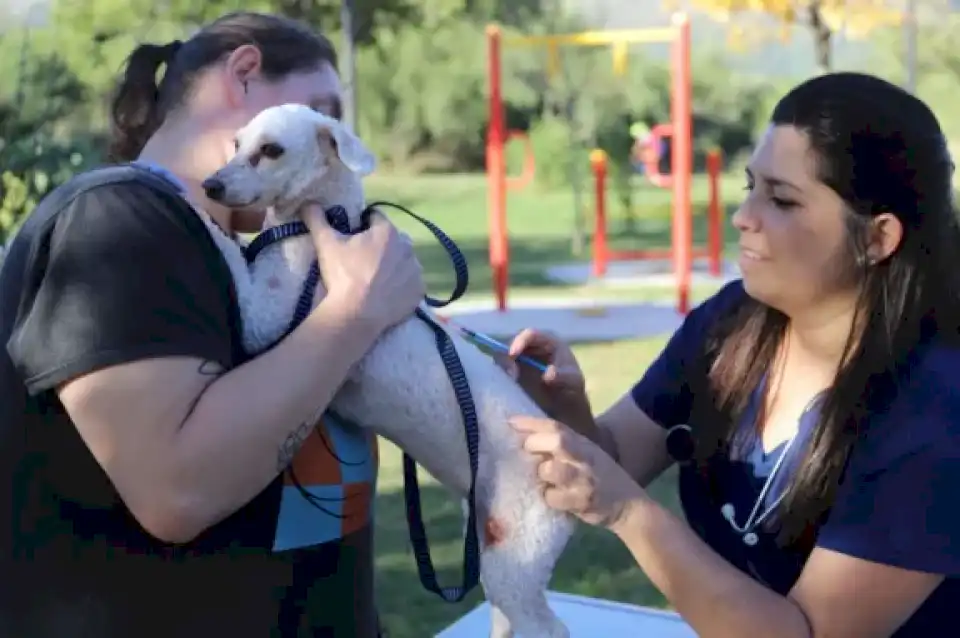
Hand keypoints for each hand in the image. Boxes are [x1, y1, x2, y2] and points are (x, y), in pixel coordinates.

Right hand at [302, 205, 424, 332]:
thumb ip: (317, 219)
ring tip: (375, 280)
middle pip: (392, 239)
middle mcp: (407, 247)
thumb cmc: (342, 275)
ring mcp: (416, 270)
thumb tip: (308, 203)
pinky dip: (402, 286)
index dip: (363, 225)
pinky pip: (411, 284)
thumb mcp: (325, 244)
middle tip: (363, 262)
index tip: (353, 238)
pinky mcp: (419, 292)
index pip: (375, 218)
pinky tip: (387, 294)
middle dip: (381, 246)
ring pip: (404, 262)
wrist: (356, 315)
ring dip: (394, 266)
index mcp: (387, 230)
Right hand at [498, 329, 589, 424]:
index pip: (530, 334)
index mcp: (548, 340)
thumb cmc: (572, 385)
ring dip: (503, 364)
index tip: (513, 354)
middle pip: (512, 341)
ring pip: (504, 352)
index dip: (519, 341)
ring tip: (511, 380)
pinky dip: (502, 372)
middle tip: (511, 373)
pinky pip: (502, 365)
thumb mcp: (572, 381)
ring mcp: (521, 355)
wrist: (566, 399)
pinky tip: (508, 383)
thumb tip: (548, 374)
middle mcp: (532, 344)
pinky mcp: (514, 366)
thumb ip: (563, 376)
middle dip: (508, 354)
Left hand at [511, 416, 644, 530]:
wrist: (630, 504)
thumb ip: (562, 446)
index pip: (555, 426)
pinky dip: (549, 497)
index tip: (510, 421)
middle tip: (527, 451)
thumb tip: (525, 439)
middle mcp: (585, 457)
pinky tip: (554, 498)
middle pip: (557, 442)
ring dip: (543, 473)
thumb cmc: (599, 476)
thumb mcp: (586, 454)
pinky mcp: (582, 502)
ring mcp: (584, 480)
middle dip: (535, 444)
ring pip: (552, 470)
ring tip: (544, 479)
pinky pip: (553, 497)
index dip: (531, 423)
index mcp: (583, 443)